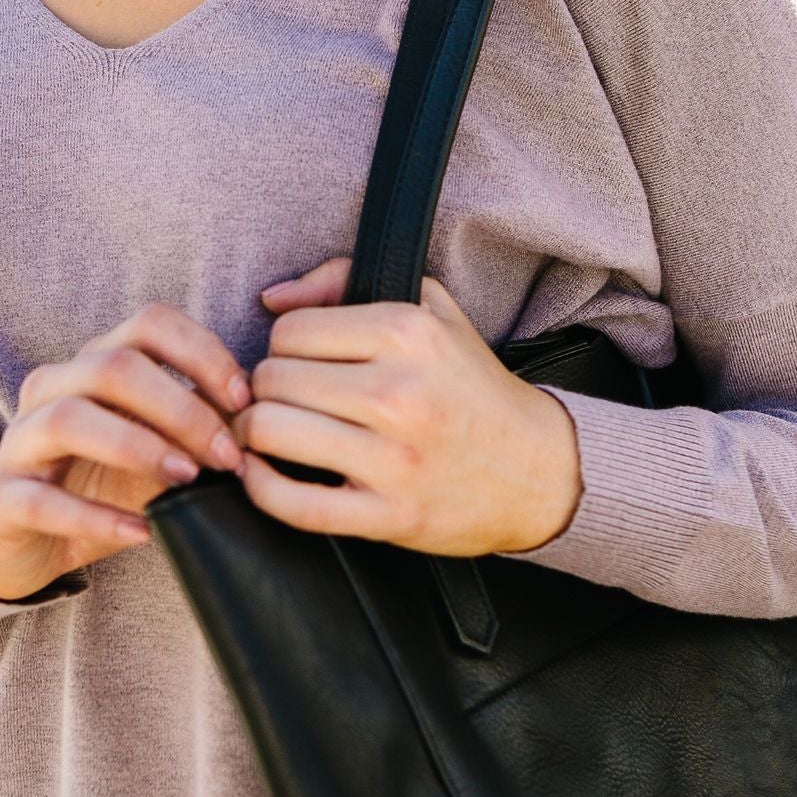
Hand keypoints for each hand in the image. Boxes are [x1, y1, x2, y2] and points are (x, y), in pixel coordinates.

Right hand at [0, 305, 249, 603]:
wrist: (26, 546)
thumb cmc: (103, 487)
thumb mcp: (157, 452)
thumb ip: (199, 429)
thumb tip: (264, 421)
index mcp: (93, 365)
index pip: (150, 324)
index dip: (202, 353)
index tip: (244, 400)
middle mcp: (52, 389)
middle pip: (114, 368)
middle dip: (181, 410)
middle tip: (227, 457)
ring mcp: (20, 441)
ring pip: (70, 419)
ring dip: (138, 448)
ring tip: (185, 481)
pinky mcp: (0, 498)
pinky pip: (42, 500)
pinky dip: (95, 517)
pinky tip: (141, 532)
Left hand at [242, 257, 582, 555]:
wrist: (539, 470)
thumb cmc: (472, 387)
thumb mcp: (430, 310)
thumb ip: (345, 281)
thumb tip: (273, 298)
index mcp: (408, 333)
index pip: (289, 330)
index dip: (284, 347)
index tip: (301, 364)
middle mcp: (399, 392)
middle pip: (272, 379)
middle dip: (266, 390)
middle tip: (286, 401)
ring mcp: (393, 459)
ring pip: (270, 431)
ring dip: (256, 434)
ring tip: (272, 434)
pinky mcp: (389, 515)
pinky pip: (292, 503)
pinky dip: (262, 487)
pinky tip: (265, 474)